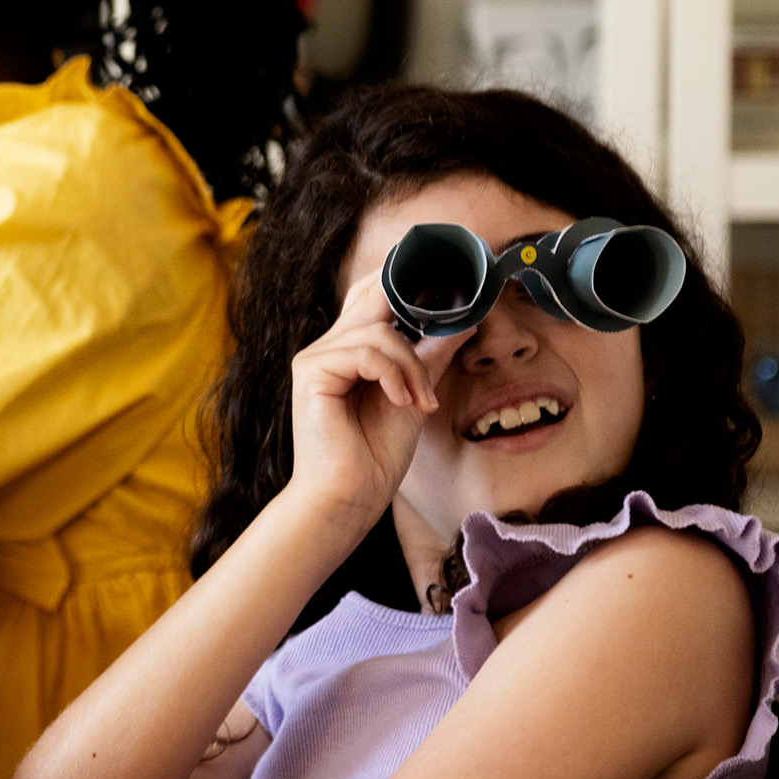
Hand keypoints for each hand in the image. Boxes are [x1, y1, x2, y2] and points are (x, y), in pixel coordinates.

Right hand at [286, 273, 466, 522]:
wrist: (350, 498)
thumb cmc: (375, 456)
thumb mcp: (415, 396)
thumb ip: (432, 357)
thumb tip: (466, 321)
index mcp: (349, 348)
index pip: (372, 293)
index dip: (404, 280)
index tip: (449, 288)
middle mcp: (329, 345)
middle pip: (372, 295)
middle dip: (413, 305)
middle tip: (445, 324)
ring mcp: (316, 357)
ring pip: (379, 332)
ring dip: (413, 366)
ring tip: (421, 400)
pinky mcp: (311, 372)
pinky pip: (365, 352)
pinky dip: (394, 375)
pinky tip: (402, 401)